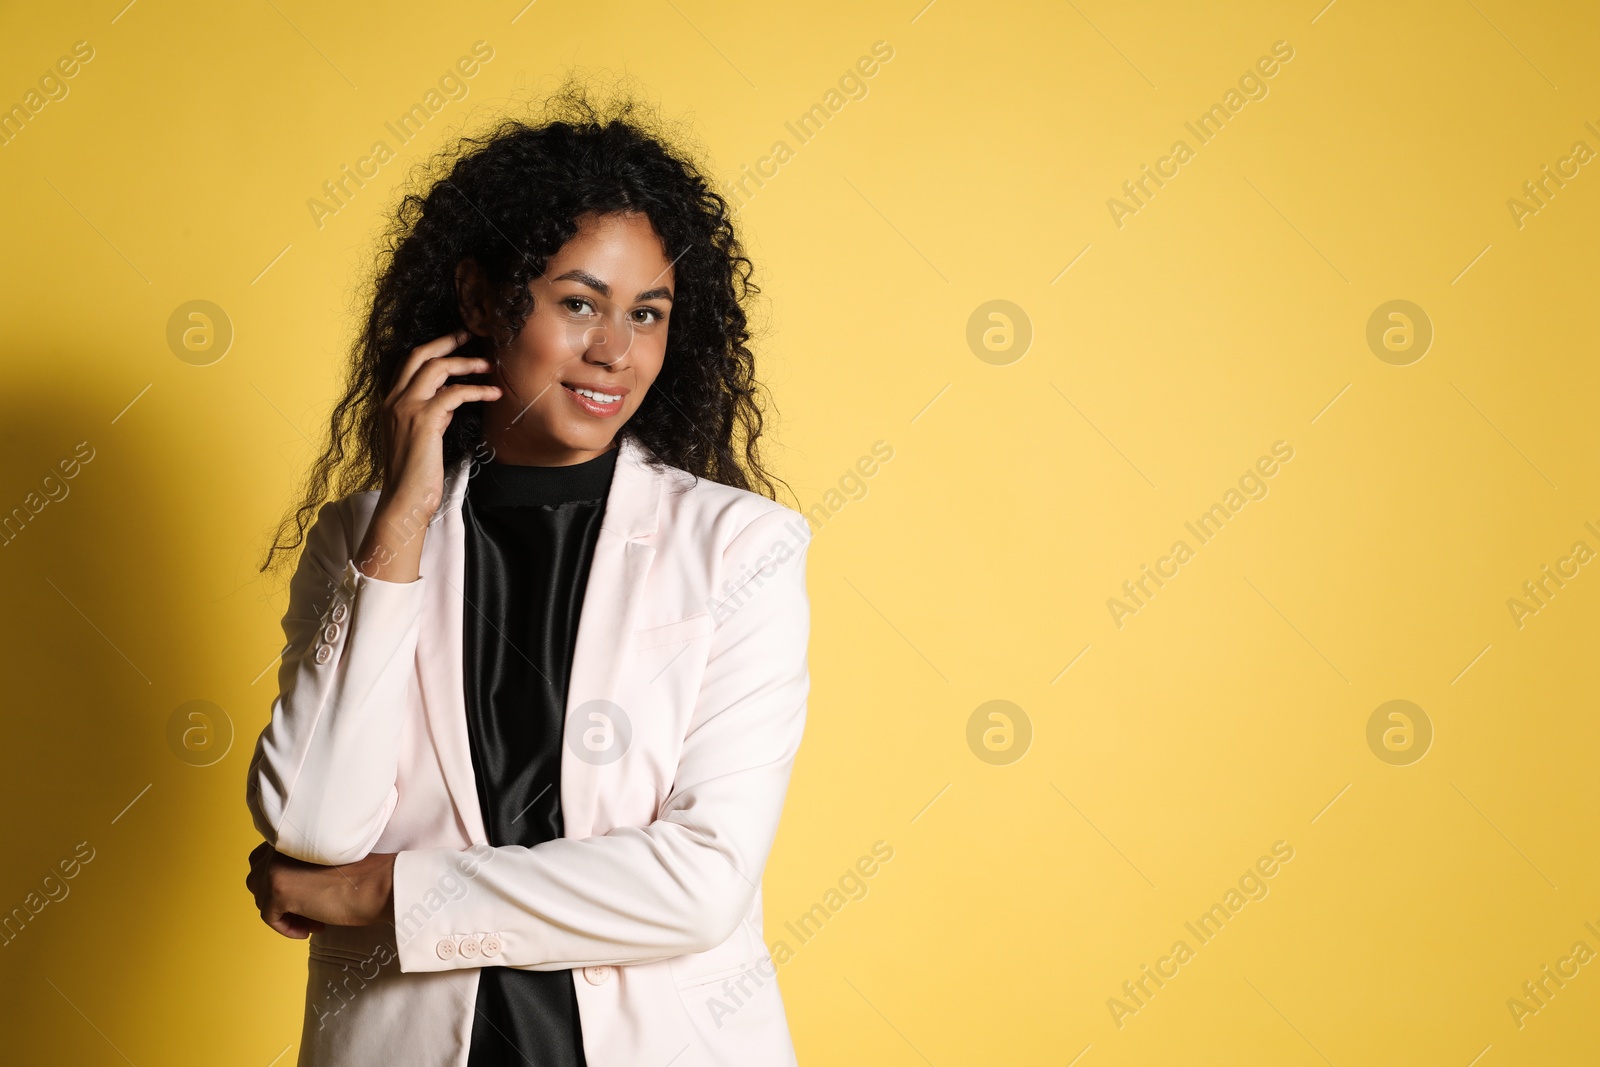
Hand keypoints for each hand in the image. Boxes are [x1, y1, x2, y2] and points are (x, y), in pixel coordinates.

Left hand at [246, 842, 396, 938]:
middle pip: (256, 879)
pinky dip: (287, 927)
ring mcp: (275, 870)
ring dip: (284, 913)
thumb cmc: (362, 875)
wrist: (376, 885)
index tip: (303, 895)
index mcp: (292, 836)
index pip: (263, 858)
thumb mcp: (324, 860)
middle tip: (306, 910)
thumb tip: (282, 889)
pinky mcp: (278, 893)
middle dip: (277, 897)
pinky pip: (270, 918)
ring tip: (313, 920)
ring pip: (261, 899)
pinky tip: (311, 928)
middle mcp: (278, 849)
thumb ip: (300, 864)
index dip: (280, 880)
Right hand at [354, 330, 500, 581]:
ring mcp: (406, 408)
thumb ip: (431, 414)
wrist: (405, 501)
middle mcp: (394, 400)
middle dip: (448, 340)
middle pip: (420, 354)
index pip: (410, 362)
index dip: (435, 347)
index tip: (458, 340)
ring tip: (490, 366)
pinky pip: (454, 393)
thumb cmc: (416, 474)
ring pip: (437, 367)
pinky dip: (476, 390)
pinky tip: (493, 395)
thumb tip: (450, 398)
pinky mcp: (423, 420)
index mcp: (390, 402)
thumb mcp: (421, 436)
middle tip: (474, 333)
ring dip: (467, 362)